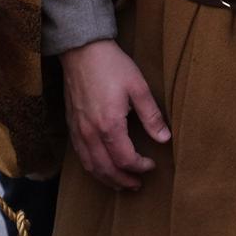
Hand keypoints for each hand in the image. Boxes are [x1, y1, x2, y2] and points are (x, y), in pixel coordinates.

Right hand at [60, 39, 168, 190]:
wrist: (82, 50)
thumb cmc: (111, 65)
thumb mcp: (138, 86)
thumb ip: (151, 115)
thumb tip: (164, 138)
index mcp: (109, 125)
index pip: (126, 159)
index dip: (140, 167)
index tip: (151, 164)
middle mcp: (90, 133)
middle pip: (106, 169)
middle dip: (123, 181)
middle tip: (137, 185)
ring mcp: (78, 131)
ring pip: (91, 166)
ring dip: (106, 179)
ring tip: (121, 184)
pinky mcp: (71, 125)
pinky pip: (80, 156)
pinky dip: (92, 168)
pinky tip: (101, 167)